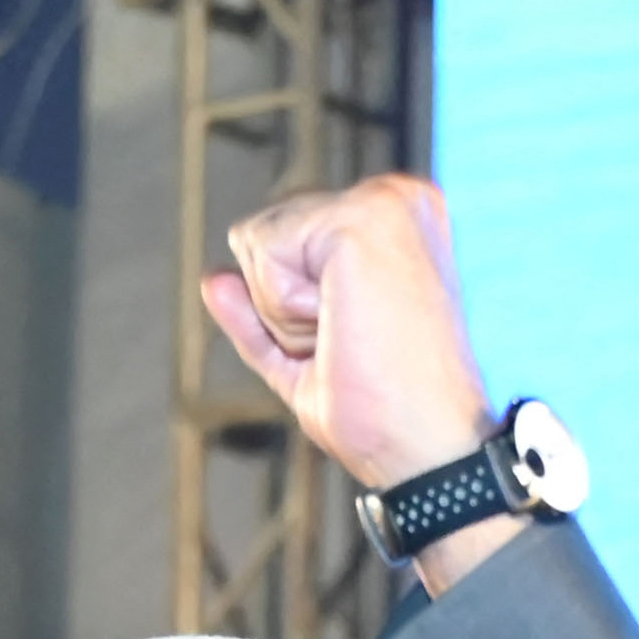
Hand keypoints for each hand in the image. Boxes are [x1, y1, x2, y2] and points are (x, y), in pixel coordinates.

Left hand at [202, 175, 498, 496]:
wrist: (424, 443)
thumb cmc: (379, 411)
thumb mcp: (299, 355)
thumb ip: (257, 313)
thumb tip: (214, 279)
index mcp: (391, 222)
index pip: (276, 241)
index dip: (285, 310)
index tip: (349, 341)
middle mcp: (395, 196)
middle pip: (256, 237)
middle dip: (279, 309)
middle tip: (347, 343)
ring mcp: (384, 197)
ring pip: (253, 241)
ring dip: (282, 312)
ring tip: (348, 334)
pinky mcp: (365, 213)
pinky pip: (262, 252)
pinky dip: (283, 309)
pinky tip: (343, 323)